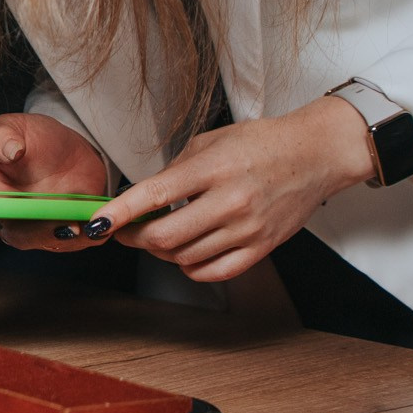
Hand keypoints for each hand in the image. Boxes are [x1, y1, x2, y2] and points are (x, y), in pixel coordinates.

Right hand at [0, 113, 109, 250]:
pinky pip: (76, 243)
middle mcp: (9, 218)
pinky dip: (86, 234)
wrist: (72, 148)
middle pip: (13, 237)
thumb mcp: (15, 127)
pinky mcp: (67, 234)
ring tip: (75, 220)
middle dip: (32, 230)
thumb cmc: (35, 138)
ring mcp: (38, 230)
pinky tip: (93, 218)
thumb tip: (10, 152)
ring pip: (46, 243)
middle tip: (48, 215)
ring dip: (61, 233)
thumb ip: (2, 136)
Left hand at [93, 96, 377, 281]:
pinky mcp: (262, 247)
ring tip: (161, 235)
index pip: (155, 195)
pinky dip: (190, 267)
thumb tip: (143, 198)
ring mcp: (247, 228)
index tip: (96, 223)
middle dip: (134, 237)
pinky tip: (187, 253)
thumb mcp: (210, 142)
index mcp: (213, 168)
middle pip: (164, 237)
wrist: (315, 154)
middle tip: (124, 230)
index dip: (120, 213)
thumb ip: (175, 171)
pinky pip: (214, 271)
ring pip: (185, 257)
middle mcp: (230, 201)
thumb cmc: (261, 142)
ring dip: (162, 251)